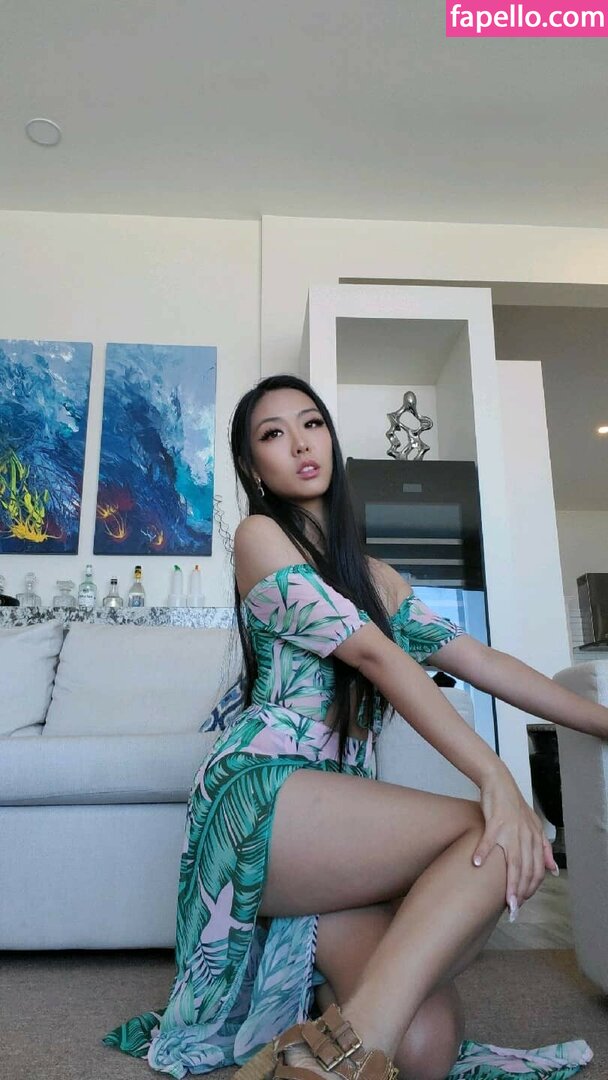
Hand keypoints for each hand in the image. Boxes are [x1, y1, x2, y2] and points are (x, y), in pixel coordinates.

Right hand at [473, 767, 557, 916]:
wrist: (499, 783)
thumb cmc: (513, 806)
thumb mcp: (533, 825)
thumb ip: (544, 848)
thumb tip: (553, 870)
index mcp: (535, 838)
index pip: (537, 870)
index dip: (531, 888)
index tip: (522, 901)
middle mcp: (526, 836)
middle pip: (526, 870)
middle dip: (522, 892)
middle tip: (514, 909)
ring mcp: (510, 830)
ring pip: (513, 861)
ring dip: (510, 882)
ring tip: (506, 900)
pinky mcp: (495, 822)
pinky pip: (489, 840)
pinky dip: (483, 852)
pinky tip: (476, 864)